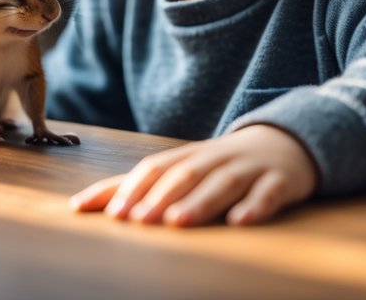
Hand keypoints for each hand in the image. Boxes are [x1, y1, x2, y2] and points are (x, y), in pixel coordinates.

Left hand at [70, 125, 317, 225]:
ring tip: (177, 221)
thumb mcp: (182, 170)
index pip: (152, 169)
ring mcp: (247, 168)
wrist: (283, 143)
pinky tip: (239, 222)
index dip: (129, 188)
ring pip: (221, 183)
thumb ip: (138, 187)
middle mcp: (212, 160)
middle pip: (183, 175)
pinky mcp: (279, 181)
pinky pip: (267, 193)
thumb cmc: (219, 165)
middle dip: (158, 197)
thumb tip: (81, 205)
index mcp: (186, 157)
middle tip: (136, 220)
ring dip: (199, 201)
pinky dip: (254, 206)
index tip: (105, 213)